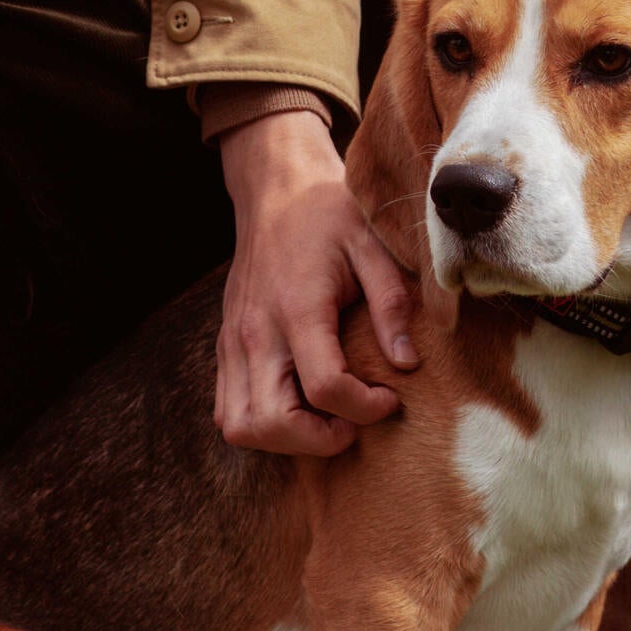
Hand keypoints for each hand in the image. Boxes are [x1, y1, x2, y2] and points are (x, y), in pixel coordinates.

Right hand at [215, 109, 419, 454]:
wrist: (274, 190)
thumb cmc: (329, 214)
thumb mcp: (372, 245)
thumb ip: (392, 304)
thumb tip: (406, 363)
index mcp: (298, 306)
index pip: (325, 386)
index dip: (365, 408)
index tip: (390, 398)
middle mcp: (256, 331)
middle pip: (272, 422)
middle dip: (320, 439)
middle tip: (355, 422)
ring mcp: (233, 343)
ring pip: (240, 426)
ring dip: (285, 440)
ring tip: (326, 420)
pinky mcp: (224, 347)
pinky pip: (228, 410)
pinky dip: (261, 424)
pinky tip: (298, 406)